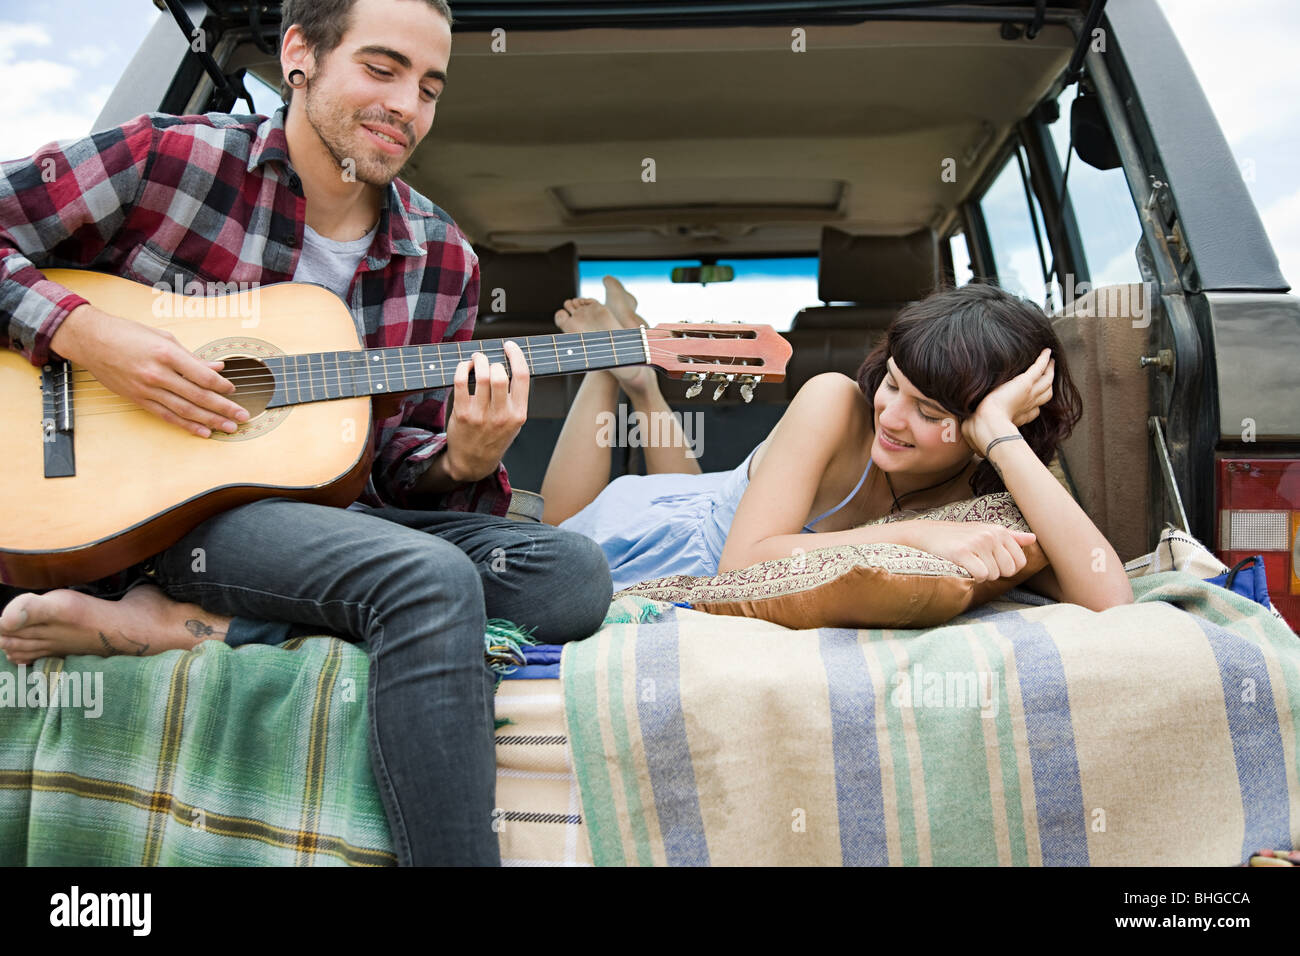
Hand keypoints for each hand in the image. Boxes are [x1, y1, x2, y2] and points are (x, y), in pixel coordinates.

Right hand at [51, 304, 248, 437]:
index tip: (234, 390)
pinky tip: (202, 431)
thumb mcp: (163, 338)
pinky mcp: (138, 399)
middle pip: (198, 396)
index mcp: (166, 354)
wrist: (91, 340)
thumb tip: (217, 368)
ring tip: (229, 428)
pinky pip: (167, 416)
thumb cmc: (127, 334)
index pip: (202, 375)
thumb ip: (192, 357)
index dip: (222, 385)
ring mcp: (147, 389)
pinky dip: (186, 425)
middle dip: (224, 408)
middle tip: (242, 417)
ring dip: (210, 421)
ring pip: (185, 410)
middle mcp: (157, 374)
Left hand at [443, 340, 529, 481]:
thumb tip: (508, 364)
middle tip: (487, 359)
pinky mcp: (462, 414)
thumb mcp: (513, 422)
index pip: (522, 377)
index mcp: (518, 414)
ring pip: (482, 375)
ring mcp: (480, 415)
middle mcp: (501, 415)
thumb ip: (514, 398)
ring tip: (476, 359)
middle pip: (500, 374)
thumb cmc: (494, 438)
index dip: (516, 355)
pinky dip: (463, 368)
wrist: (473, 462)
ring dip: (478, 360)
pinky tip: (465, 368)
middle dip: (493, 361)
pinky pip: (461, 382)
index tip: (509, 346)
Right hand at [904, 520, 1037, 581]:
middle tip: (977, 562)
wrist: (927, 534)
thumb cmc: (959, 536)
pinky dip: (972, 576)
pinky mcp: (962, 552)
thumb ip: (1011, 537)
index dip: (1005, 568)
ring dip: (980, 575)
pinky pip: (980, 575)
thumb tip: (1033, 539)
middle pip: (1008, 570)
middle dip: (994, 572)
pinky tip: (962, 567)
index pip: (1020, 562)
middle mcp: (991, 535)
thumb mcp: (985, 532)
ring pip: (993, 575)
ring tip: (968, 562)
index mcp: (1000, 531)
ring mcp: (977, 543)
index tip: (990, 561)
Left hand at [961, 347, 1053, 455]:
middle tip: (1049, 374)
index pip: (1032, 410)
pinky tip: (1047, 352)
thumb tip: (975, 452)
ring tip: (1051, 362)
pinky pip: (1038, 368)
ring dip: (1049, 371)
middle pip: (1044, 394)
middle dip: (1047, 384)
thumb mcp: (980, 434)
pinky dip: (1044, 360)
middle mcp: (1027, 405)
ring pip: (1046, 381)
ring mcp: (1029, 394)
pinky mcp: (1025, 383)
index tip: (1034, 403)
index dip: (1035, 406)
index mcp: (1018, 417)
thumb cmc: (980, 434)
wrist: (987, 426)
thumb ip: (980, 437)